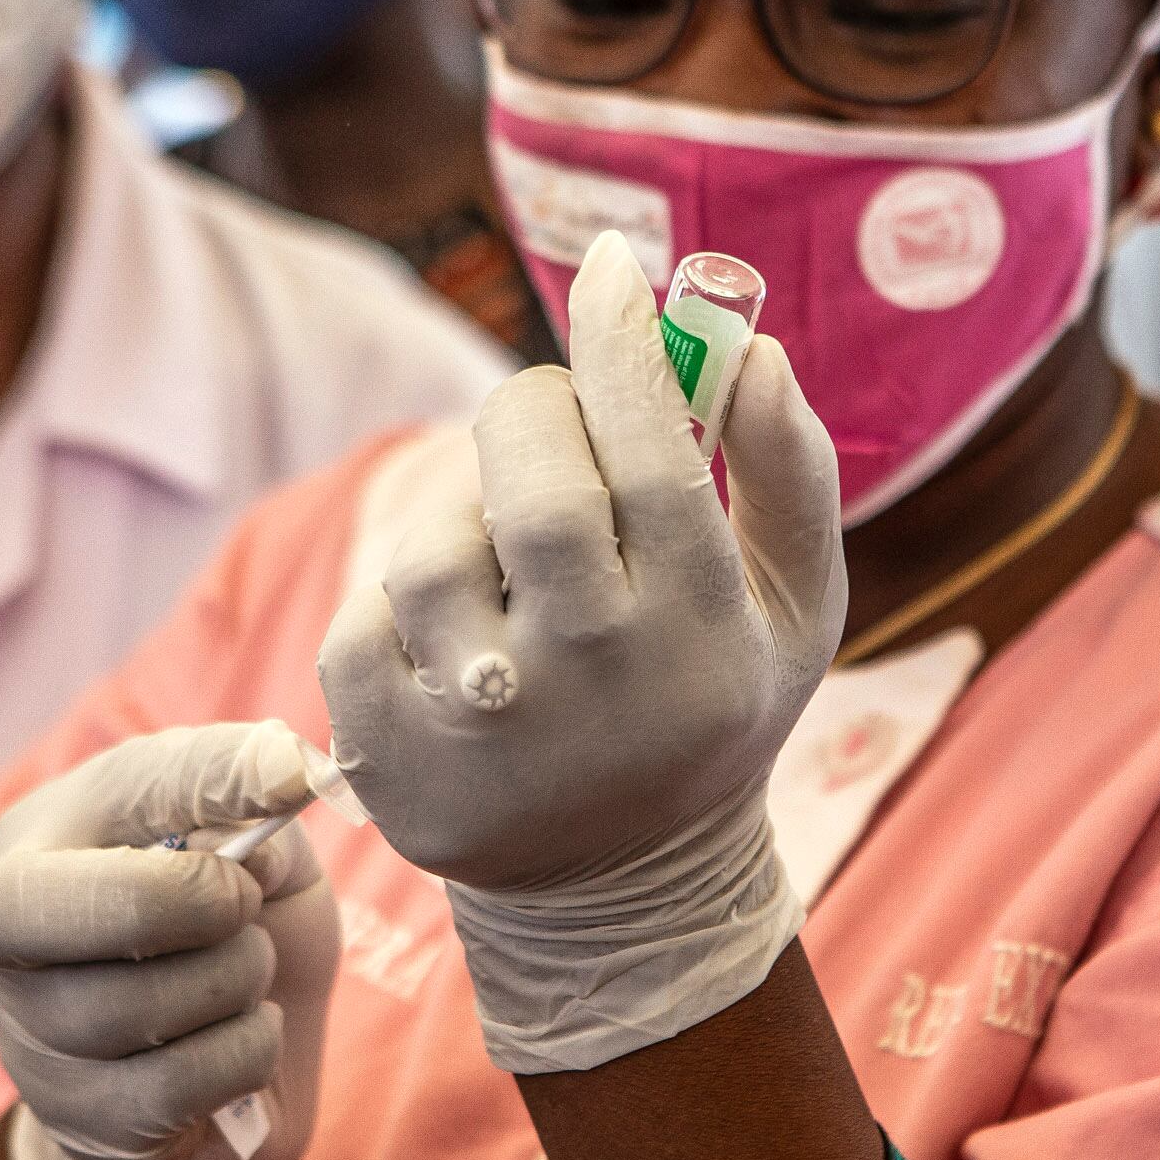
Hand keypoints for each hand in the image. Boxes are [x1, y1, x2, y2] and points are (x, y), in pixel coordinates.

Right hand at [0, 722, 340, 1159]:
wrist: (226, 1086)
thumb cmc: (233, 943)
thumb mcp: (261, 859)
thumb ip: (260, 809)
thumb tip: (282, 771)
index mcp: (43, 835)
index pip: (127, 784)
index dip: (215, 776)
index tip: (291, 780)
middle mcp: (6, 928)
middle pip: (85, 905)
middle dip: (196, 901)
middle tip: (246, 903)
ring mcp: (31, 1032)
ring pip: (140, 1004)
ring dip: (236, 983)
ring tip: (247, 976)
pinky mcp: (78, 1117)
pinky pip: (179, 1080)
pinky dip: (245, 1053)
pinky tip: (242, 1039)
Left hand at [320, 232, 845, 1072]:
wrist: (622, 889)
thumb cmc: (712, 705)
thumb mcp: (795, 605)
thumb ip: (789, 471)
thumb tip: (751, 346)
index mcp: (701, 633)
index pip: (654, 456)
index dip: (623, 346)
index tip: (608, 270)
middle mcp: (593, 684)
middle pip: (533, 484)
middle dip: (533, 412)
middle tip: (550, 415)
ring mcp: (482, 730)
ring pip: (435, 548)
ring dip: (464, 516)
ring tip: (508, 555)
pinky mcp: (390, 762)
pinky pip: (364, 614)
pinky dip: (401, 601)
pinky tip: (458, 633)